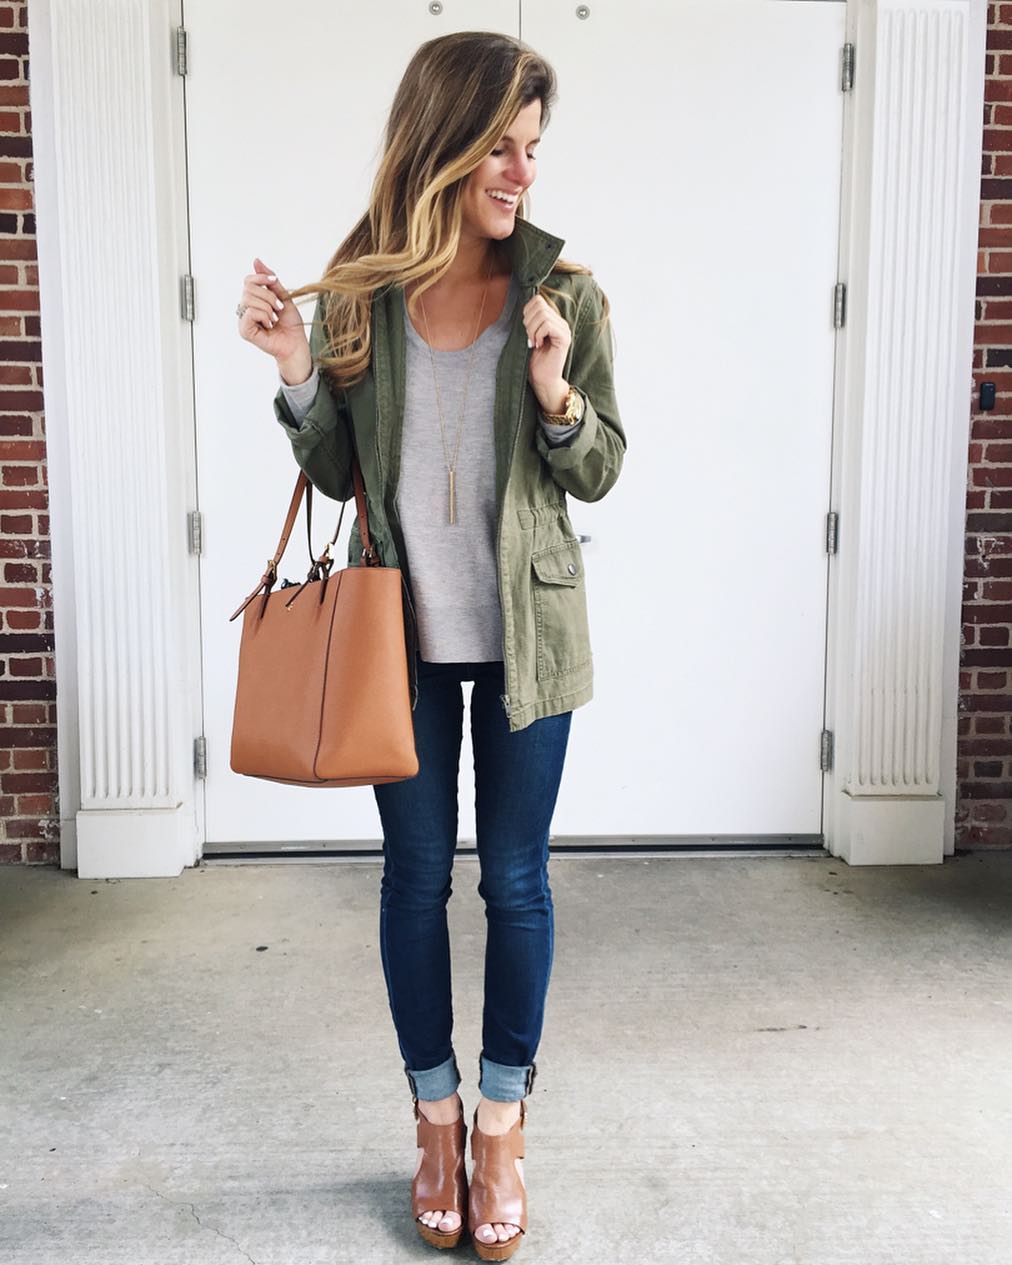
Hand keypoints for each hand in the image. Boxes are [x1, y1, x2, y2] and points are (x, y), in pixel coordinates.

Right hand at [237, 256, 310, 380]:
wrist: (296, 343)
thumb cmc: (290, 323)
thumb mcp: (283, 296)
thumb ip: (270, 280)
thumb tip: (256, 260)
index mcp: (253, 299)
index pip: (248, 280)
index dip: (261, 277)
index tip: (275, 282)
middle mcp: (245, 308)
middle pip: (248, 288)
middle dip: (269, 296)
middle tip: (279, 308)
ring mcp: (243, 319)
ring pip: (248, 300)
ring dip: (268, 308)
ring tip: (275, 319)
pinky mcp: (244, 330)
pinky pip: (249, 313)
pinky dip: (263, 316)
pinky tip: (269, 325)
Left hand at [522, 292, 571, 411]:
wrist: (543, 380)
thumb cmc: (534, 361)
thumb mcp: (529, 336)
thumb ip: (530, 320)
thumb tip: (525, 306)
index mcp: (553, 319)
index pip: (538, 299)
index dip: (527, 311)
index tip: (526, 329)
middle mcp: (561, 322)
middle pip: (539, 304)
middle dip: (528, 321)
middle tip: (529, 337)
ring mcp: (564, 329)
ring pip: (542, 314)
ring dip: (532, 329)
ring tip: (533, 342)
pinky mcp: (564, 338)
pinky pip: (547, 325)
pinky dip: (538, 334)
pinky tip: (538, 345)